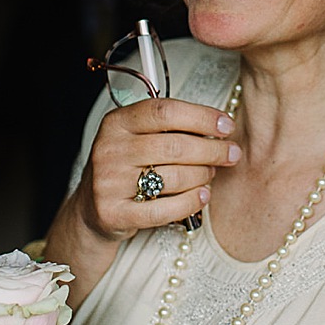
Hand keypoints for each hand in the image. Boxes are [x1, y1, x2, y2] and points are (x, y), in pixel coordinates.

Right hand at [72, 97, 239, 242]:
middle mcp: (109, 149)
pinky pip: (164, 209)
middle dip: (212, 150)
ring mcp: (109, 182)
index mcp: (117, 122)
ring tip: (210, 175)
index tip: (226, 125)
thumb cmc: (126, 167)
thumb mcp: (137, 136)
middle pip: (174, 145)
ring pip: (174, 177)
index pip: (165, 111)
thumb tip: (218, 125)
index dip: (202, 117)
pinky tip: (203, 195)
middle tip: (232, 154)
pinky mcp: (113, 213)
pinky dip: (191, 202)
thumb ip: (169, 127)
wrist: (92, 207)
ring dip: (203, 176)